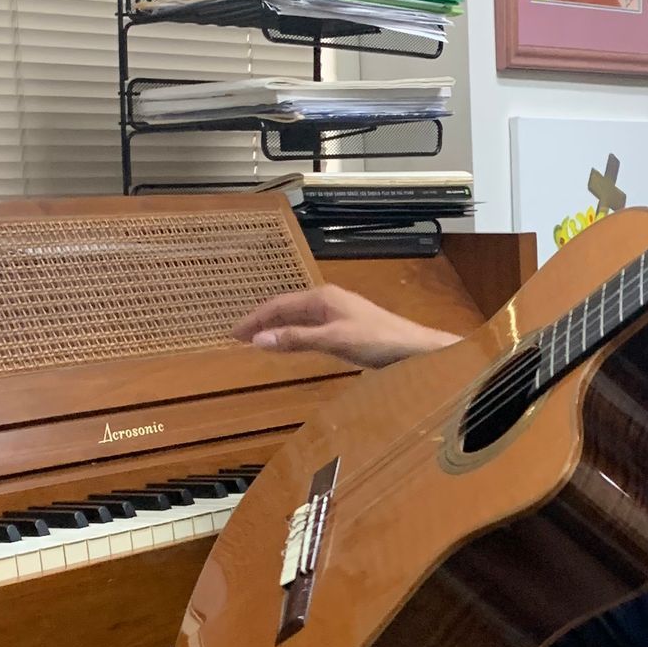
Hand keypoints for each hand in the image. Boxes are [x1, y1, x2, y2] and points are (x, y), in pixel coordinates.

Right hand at [233, 284, 457, 369]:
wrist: (415, 349)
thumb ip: (296, 339)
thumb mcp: (333, 340)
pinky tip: (289, 343)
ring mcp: (337, 312)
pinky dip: (292, 334)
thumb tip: (258, 339)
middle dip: (261, 321)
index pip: (278, 304)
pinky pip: (309, 327)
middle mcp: (327, 300)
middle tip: (238, 337)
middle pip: (286, 309)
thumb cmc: (378, 340)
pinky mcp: (345, 326)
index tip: (232, 333)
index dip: (254, 318)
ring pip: (297, 318)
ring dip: (276, 327)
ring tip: (257, 339)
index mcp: (322, 297)